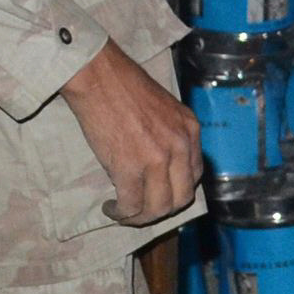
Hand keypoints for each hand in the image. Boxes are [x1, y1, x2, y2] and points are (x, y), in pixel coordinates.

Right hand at [58, 41, 200, 225]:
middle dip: (162, 210)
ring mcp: (156, 159)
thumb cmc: (124, 86)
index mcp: (190, 130)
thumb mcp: (165, 108)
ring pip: (158, 207)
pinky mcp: (129, 168)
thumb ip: (171, 134)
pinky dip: (122, 213)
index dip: (177, 190)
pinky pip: (131, 205)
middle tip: (143, 209)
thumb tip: (162, 162)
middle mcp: (180, 147)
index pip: (194, 174)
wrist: (99, 76)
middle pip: (181, 198)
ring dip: (141, 217)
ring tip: (125, 213)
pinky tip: (112, 208)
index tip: (160, 193)